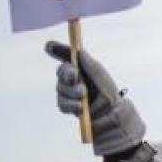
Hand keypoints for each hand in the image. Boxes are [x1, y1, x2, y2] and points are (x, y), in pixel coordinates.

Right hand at [46, 41, 144, 155]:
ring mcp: (69, 93)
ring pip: (60, 89)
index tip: (49, 46)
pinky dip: (71, 104)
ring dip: (72, 91)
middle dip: (67, 73)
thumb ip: (89, 64)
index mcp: (82, 68)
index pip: (67, 57)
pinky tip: (80, 107)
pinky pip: (62, 104)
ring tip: (83, 95)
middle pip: (61, 72)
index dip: (58, 50)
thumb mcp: (100, 76)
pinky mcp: (68, 106)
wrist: (112, 114)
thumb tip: (78, 51)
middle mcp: (73, 79)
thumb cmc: (108, 93)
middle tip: (74, 75)